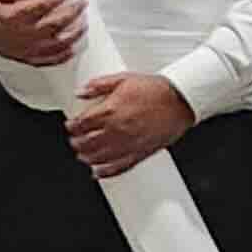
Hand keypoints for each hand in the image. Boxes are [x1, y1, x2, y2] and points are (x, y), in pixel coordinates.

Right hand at [0, 0, 88, 67]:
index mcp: (12, 17)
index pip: (42, 6)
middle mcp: (21, 35)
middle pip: (55, 25)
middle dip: (72, 13)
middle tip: (81, 3)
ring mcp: (26, 49)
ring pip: (57, 44)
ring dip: (74, 34)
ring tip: (83, 23)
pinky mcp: (27, 58)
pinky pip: (49, 60)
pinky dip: (64, 55)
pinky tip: (73, 49)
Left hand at [64, 72, 192, 178]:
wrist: (180, 101)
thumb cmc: (156, 90)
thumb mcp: (124, 78)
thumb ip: (98, 85)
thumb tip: (80, 92)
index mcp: (109, 111)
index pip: (80, 124)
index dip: (71, 126)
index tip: (71, 126)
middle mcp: (116, 130)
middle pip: (85, 143)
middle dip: (76, 142)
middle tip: (74, 141)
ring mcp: (127, 144)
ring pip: (98, 158)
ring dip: (86, 157)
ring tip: (83, 155)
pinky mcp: (139, 154)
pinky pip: (118, 168)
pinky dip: (105, 172)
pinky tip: (98, 172)